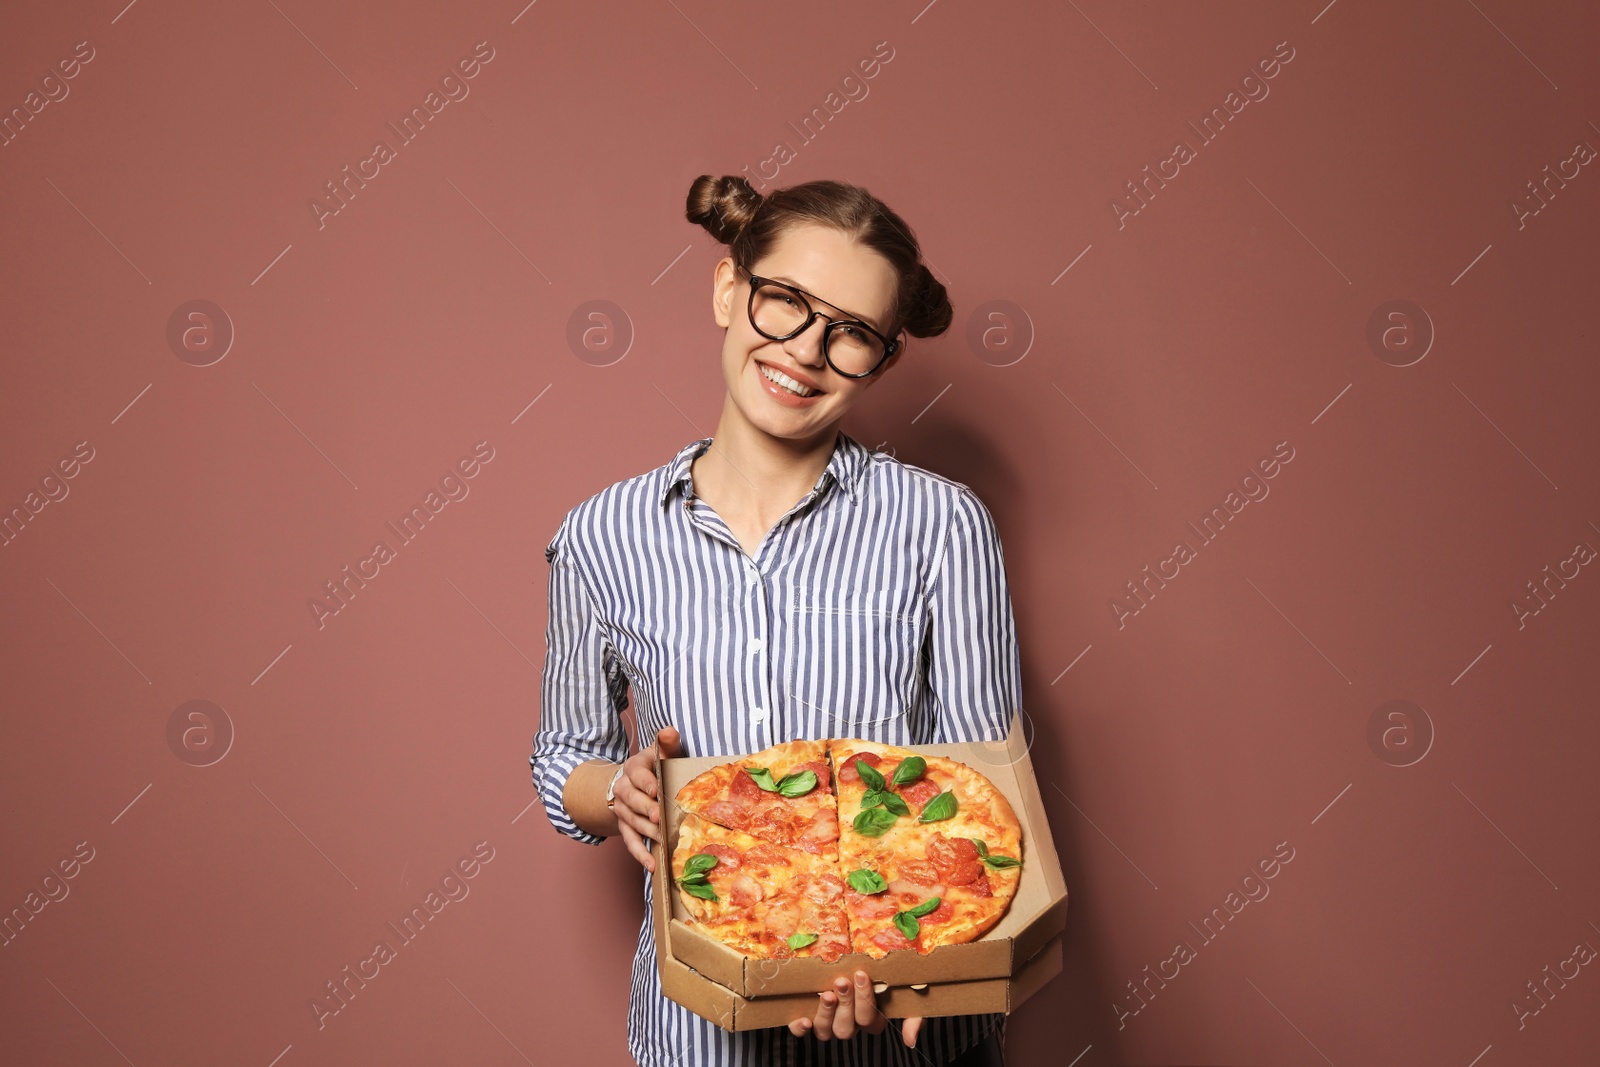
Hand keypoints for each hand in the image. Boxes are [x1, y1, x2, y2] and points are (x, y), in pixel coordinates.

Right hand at [613, 726, 682, 872]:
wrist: (633, 782)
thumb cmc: (655, 766)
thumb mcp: (660, 752)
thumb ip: (667, 743)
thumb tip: (670, 730)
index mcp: (633, 767)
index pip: (637, 774)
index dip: (646, 782)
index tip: (656, 789)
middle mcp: (623, 788)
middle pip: (631, 800)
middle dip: (645, 809)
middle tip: (658, 817)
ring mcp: (622, 809)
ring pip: (631, 821)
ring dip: (646, 831)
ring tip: (661, 840)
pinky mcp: (625, 826)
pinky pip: (630, 841)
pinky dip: (640, 854)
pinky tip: (653, 865)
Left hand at [787, 970, 923, 1047]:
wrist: (862, 957)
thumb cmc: (887, 977)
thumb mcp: (907, 994)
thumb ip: (914, 1017)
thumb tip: (910, 1040)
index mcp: (872, 1019)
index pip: (870, 1021)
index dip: (865, 1001)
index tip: (862, 975)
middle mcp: (850, 1024)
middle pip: (847, 1028)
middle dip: (846, 1004)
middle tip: (843, 981)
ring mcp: (828, 1021)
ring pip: (826, 1031)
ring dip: (826, 1014)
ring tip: (827, 994)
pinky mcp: (809, 1015)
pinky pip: (800, 1030)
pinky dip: (800, 1027)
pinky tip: (803, 1019)